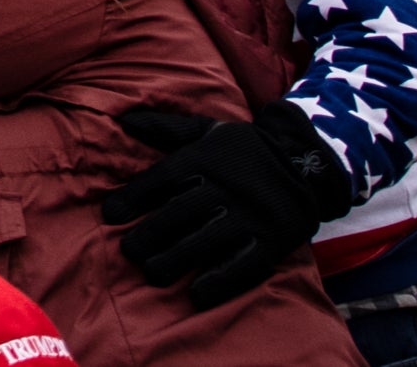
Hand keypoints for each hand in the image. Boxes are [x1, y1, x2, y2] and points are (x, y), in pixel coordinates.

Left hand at [97, 103, 343, 304]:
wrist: (306, 164)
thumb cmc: (243, 151)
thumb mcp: (208, 130)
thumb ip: (167, 128)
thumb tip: (125, 120)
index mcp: (205, 158)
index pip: (163, 178)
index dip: (134, 197)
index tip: (110, 215)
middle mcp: (226, 186)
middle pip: (180, 212)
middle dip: (150, 234)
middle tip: (129, 252)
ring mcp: (251, 215)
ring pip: (207, 240)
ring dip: (177, 259)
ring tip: (153, 274)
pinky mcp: (273, 241)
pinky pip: (245, 264)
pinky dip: (221, 281)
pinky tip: (198, 295)